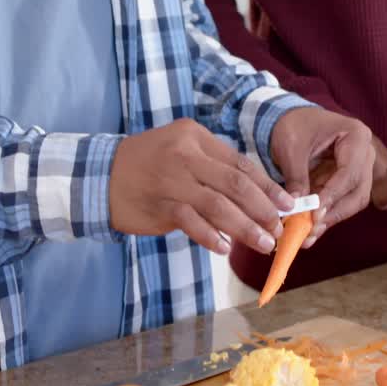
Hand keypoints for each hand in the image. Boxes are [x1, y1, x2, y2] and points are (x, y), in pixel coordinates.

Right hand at [109, 119, 293, 254]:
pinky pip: (192, 222)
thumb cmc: (147, 165)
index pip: (241, 164)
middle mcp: (186, 154)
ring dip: (245, 228)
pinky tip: (225, 249)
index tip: (286, 205)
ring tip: (262, 244)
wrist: (100, 175)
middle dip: (263, 209)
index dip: (267, 187)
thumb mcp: (181, 152)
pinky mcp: (160, 204)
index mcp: (196, 136)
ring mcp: (172, 180)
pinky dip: (211, 237)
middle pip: (236, 184)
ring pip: (219, 205)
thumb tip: (256, 197)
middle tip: (278, 228)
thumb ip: (213, 169)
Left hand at [270, 107, 386, 247]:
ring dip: (331, 218)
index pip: (350, 172)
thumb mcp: (291, 149)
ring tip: (309, 233)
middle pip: (358, 191)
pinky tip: (311, 230)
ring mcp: (360, 168)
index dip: (333, 195)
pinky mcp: (348, 181)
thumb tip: (297, 209)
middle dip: (335, 212)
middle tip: (312, 228)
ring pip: (354, 201)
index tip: (314, 213)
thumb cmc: (293, 126)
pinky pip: (342, 202)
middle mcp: (365, 153)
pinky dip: (327, 215)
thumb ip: (296, 178)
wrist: (291, 120)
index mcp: (356, 136)